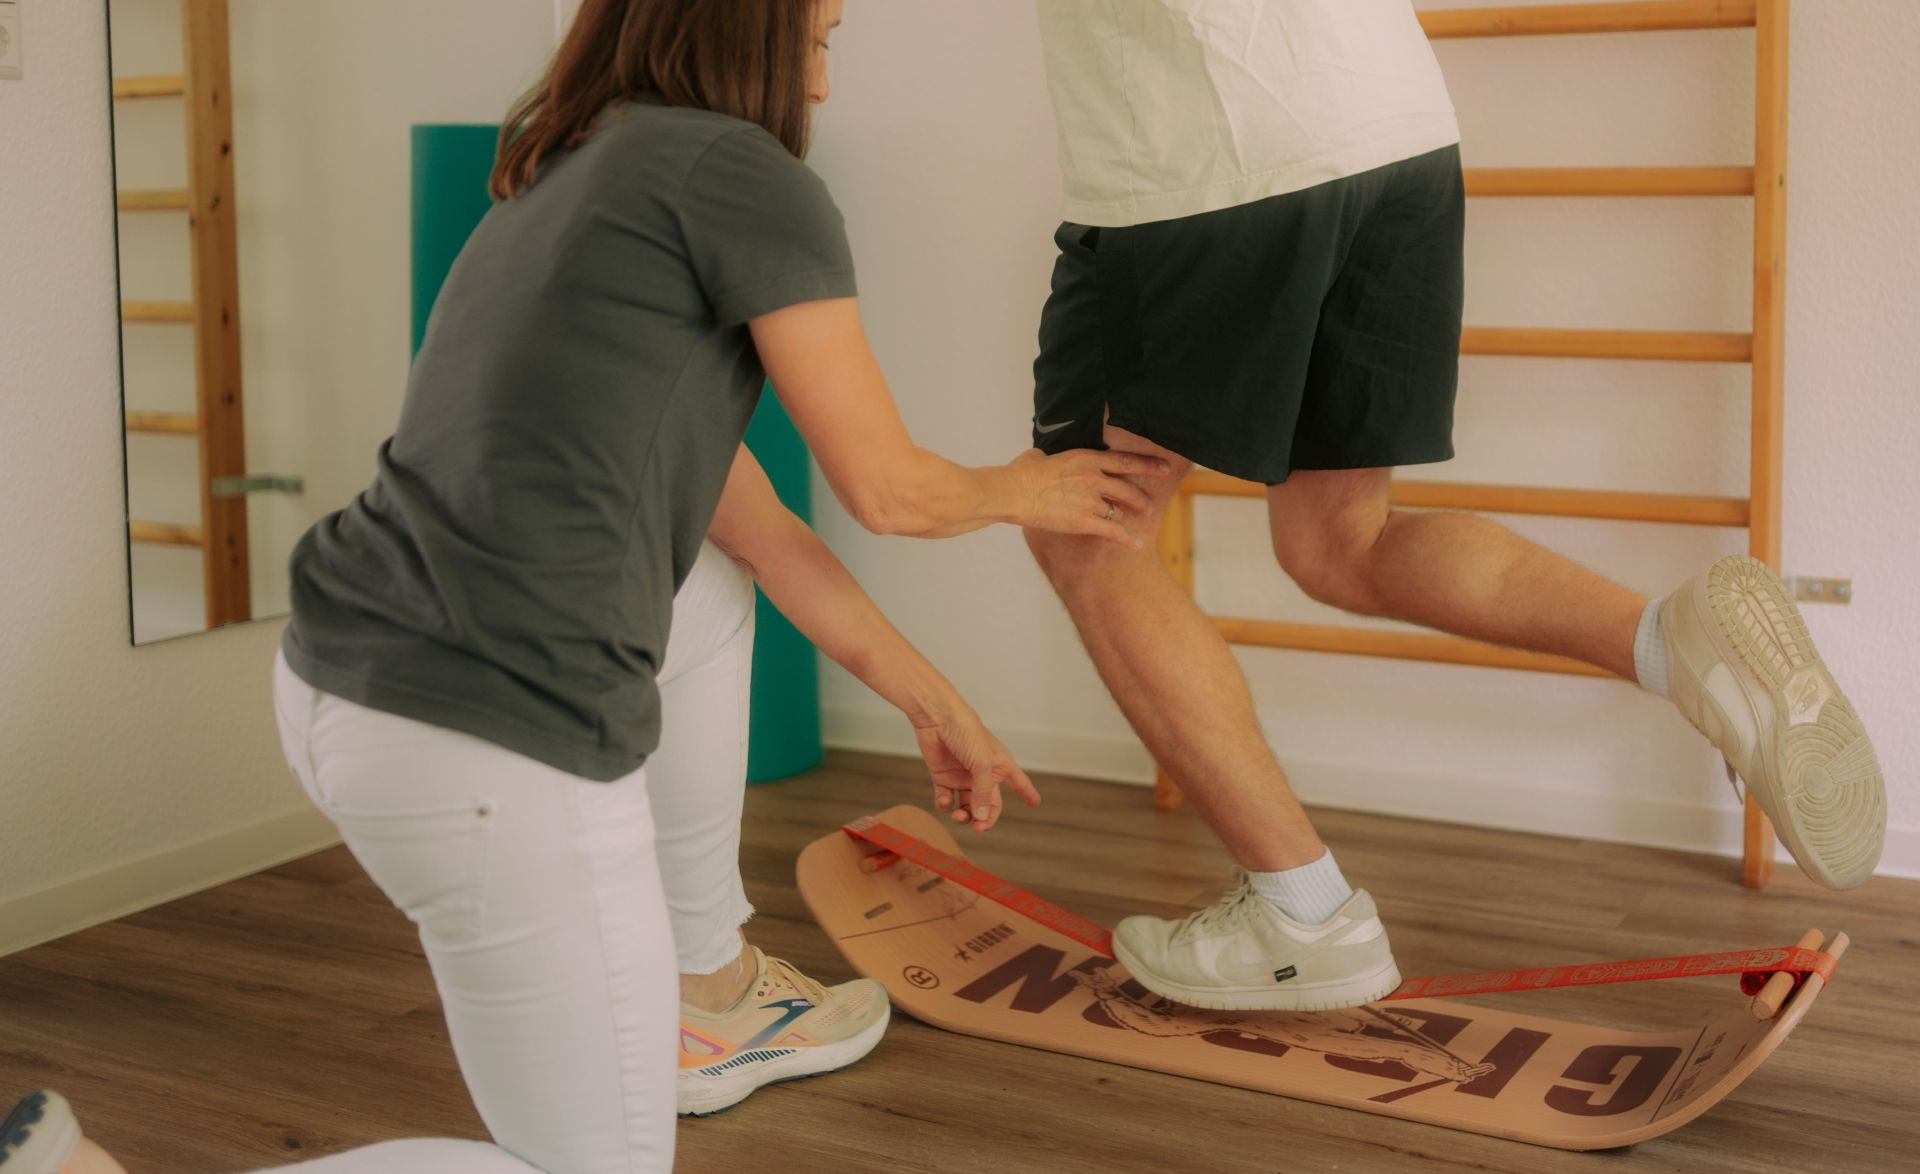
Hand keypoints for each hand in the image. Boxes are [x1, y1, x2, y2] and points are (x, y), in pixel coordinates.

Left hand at [912, 702, 1040, 831]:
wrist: (937, 717)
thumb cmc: (966, 732)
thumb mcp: (981, 763)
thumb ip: (983, 792)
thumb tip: (981, 817)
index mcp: (1000, 765)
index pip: (1019, 783)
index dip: (1028, 793)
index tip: (1035, 803)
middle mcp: (982, 773)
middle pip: (989, 804)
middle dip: (984, 819)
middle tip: (978, 827)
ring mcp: (962, 776)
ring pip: (967, 806)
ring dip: (964, 816)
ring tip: (959, 816)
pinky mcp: (943, 776)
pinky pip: (946, 799)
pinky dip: (945, 805)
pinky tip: (946, 801)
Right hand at [1007, 448, 1167, 547]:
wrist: (1014, 492)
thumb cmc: (1021, 473)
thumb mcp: (1038, 456)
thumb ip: (1048, 457)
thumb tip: (1041, 458)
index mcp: (1086, 459)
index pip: (1126, 461)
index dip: (1148, 465)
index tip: (1162, 468)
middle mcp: (1094, 479)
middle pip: (1128, 489)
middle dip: (1142, 498)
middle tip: (1149, 504)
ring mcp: (1091, 501)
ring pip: (1119, 511)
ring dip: (1127, 516)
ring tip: (1135, 519)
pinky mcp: (1084, 522)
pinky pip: (1112, 532)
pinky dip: (1126, 539)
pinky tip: (1135, 545)